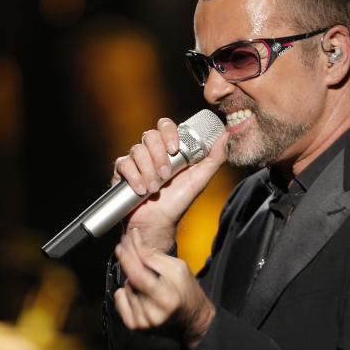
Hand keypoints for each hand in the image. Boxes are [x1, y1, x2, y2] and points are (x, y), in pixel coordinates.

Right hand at [112, 117, 227, 251]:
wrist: (158, 224)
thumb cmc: (179, 201)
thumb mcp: (200, 179)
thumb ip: (214, 158)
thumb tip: (226, 136)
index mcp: (169, 148)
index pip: (165, 126)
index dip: (169, 133)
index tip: (175, 148)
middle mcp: (151, 151)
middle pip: (150, 136)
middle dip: (159, 155)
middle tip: (167, 175)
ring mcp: (136, 161)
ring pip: (137, 150)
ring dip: (148, 170)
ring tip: (155, 188)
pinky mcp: (123, 172)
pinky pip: (123, 164)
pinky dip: (134, 176)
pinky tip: (141, 189)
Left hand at [114, 228, 215, 349]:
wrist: (192, 320)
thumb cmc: (188, 294)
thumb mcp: (178, 269)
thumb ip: (154, 257)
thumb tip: (136, 242)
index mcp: (166, 299)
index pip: (139, 276)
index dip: (128, 257)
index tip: (123, 243)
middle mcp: (152, 314)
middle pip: (130, 280)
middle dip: (130, 262)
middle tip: (133, 251)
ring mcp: (142, 322)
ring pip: (126, 288)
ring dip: (133, 280)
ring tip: (149, 284)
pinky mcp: (135, 326)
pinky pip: (120, 301)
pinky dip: (126, 292)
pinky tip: (139, 292)